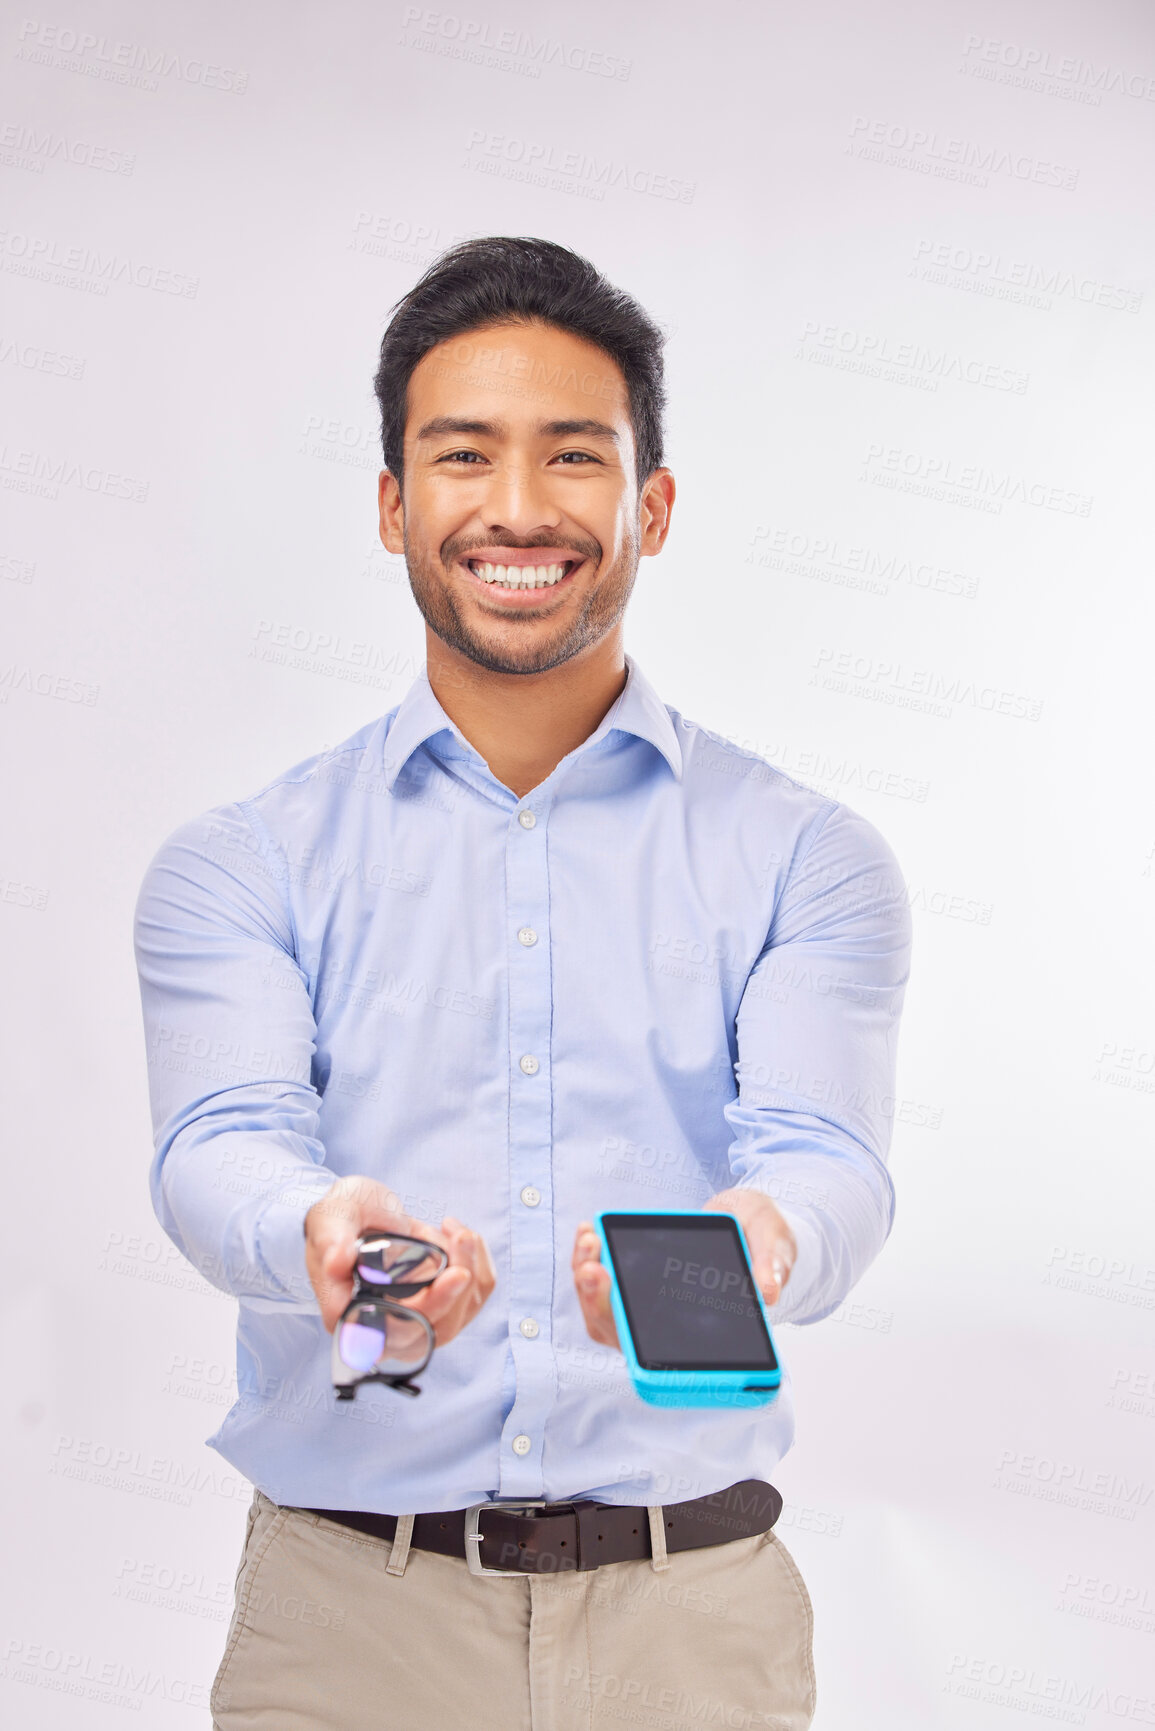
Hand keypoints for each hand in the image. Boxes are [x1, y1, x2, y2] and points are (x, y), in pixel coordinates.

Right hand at [304, 1174, 495, 1343]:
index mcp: (353, 1318)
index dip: (432, 1307)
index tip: (456, 1275)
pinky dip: (476, 1260)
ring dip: (470, 1264)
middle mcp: (386, 1328)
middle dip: (460, 1284)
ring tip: (451, 1228)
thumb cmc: (339, 1220)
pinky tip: (453, 1234)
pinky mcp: (442, 1302)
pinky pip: (475, 1293)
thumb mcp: (330, 1221)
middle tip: (463, 1239)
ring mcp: (418, 1317)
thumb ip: (332, 1242)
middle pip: (440, 1328)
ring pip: (463, 1311)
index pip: (399, 1331)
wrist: (358, 1211)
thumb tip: (336, 1263)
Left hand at [572, 1189, 796, 1349]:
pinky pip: (606, 1283)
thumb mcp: (776, 1244)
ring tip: (590, 1240)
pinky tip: (590, 1234)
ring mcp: (650, 1306)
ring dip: (587, 1280)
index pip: (662, 1354)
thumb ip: (772, 1264)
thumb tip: (766, 1290)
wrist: (751, 1220)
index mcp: (706, 1333)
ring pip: (606, 1310)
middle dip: (597, 1300)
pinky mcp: (639, 1282)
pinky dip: (591, 1261)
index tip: (619, 1305)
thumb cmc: (763, 1241)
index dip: (633, 1338)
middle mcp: (671, 1326)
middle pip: (620, 1331)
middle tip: (592, 1267)